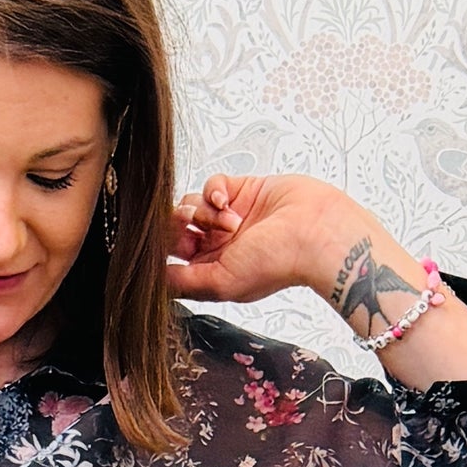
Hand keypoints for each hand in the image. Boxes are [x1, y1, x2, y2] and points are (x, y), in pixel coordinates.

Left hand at [163, 170, 343, 308]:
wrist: (315, 232)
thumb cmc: (277, 263)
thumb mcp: (220, 282)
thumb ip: (182, 282)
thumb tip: (151, 283)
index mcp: (213, 270)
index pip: (173, 257)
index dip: (163, 248)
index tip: (165, 243)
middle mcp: (220, 244)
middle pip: (178, 228)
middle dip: (179, 225)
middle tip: (190, 227)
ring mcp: (230, 216)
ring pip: (192, 204)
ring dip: (202, 210)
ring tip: (229, 221)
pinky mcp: (242, 190)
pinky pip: (212, 183)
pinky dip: (214, 190)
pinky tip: (227, 202)